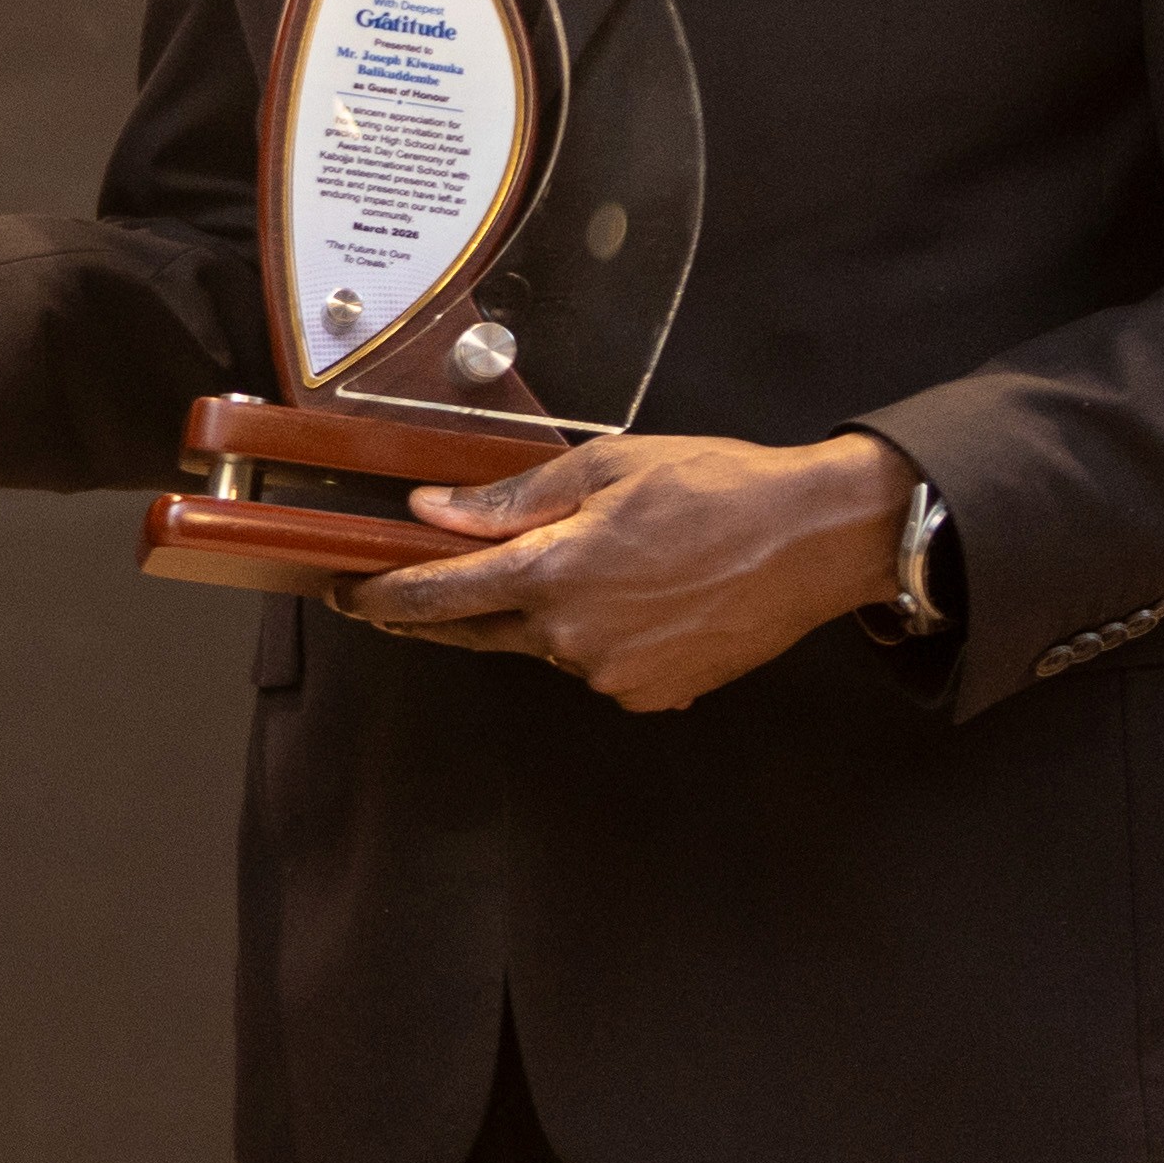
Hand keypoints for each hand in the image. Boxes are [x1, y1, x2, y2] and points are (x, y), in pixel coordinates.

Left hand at [337, 430, 917, 713]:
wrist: (817, 540)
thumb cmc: (719, 489)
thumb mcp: (605, 469)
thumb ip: (512, 500)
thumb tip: (432, 514)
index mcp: (555, 574)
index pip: (439, 597)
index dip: (383, 597)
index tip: (346, 593)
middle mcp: (575, 637)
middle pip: (477, 630)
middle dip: (430, 615)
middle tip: (390, 599)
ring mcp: (615, 674)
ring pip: (540, 646)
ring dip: (530, 617)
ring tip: (574, 569)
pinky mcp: (655, 693)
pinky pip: (594, 666)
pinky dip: (589, 637)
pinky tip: (626, 599)